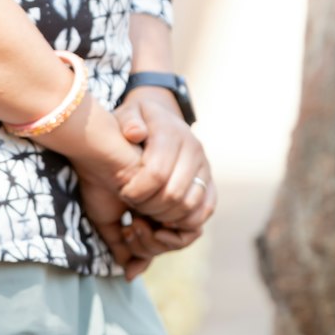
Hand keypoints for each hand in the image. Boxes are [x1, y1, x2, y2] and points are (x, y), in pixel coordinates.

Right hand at [78, 173, 200, 278]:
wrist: (98, 151)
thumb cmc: (99, 180)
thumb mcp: (108, 220)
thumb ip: (123, 246)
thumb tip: (131, 274)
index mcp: (157, 208)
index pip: (166, 243)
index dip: (148, 249)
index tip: (125, 235)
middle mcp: (170, 203)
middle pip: (175, 244)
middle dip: (148, 247)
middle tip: (127, 230)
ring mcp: (177, 196)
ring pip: (178, 239)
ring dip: (150, 241)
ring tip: (131, 223)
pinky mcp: (180, 189)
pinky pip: (181, 229)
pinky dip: (157, 235)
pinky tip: (139, 221)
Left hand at [114, 88, 216, 231]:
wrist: (161, 122)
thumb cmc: (137, 122)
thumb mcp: (127, 113)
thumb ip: (128, 121)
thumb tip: (135, 133)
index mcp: (172, 132)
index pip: (157, 172)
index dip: (138, 190)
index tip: (123, 194)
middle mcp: (193, 148)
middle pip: (174, 192)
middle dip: (149, 206)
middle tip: (133, 206)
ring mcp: (205, 166)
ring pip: (190, 204)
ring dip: (165, 215)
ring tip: (146, 212)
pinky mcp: (211, 181)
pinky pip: (206, 208)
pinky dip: (186, 221)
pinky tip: (165, 220)